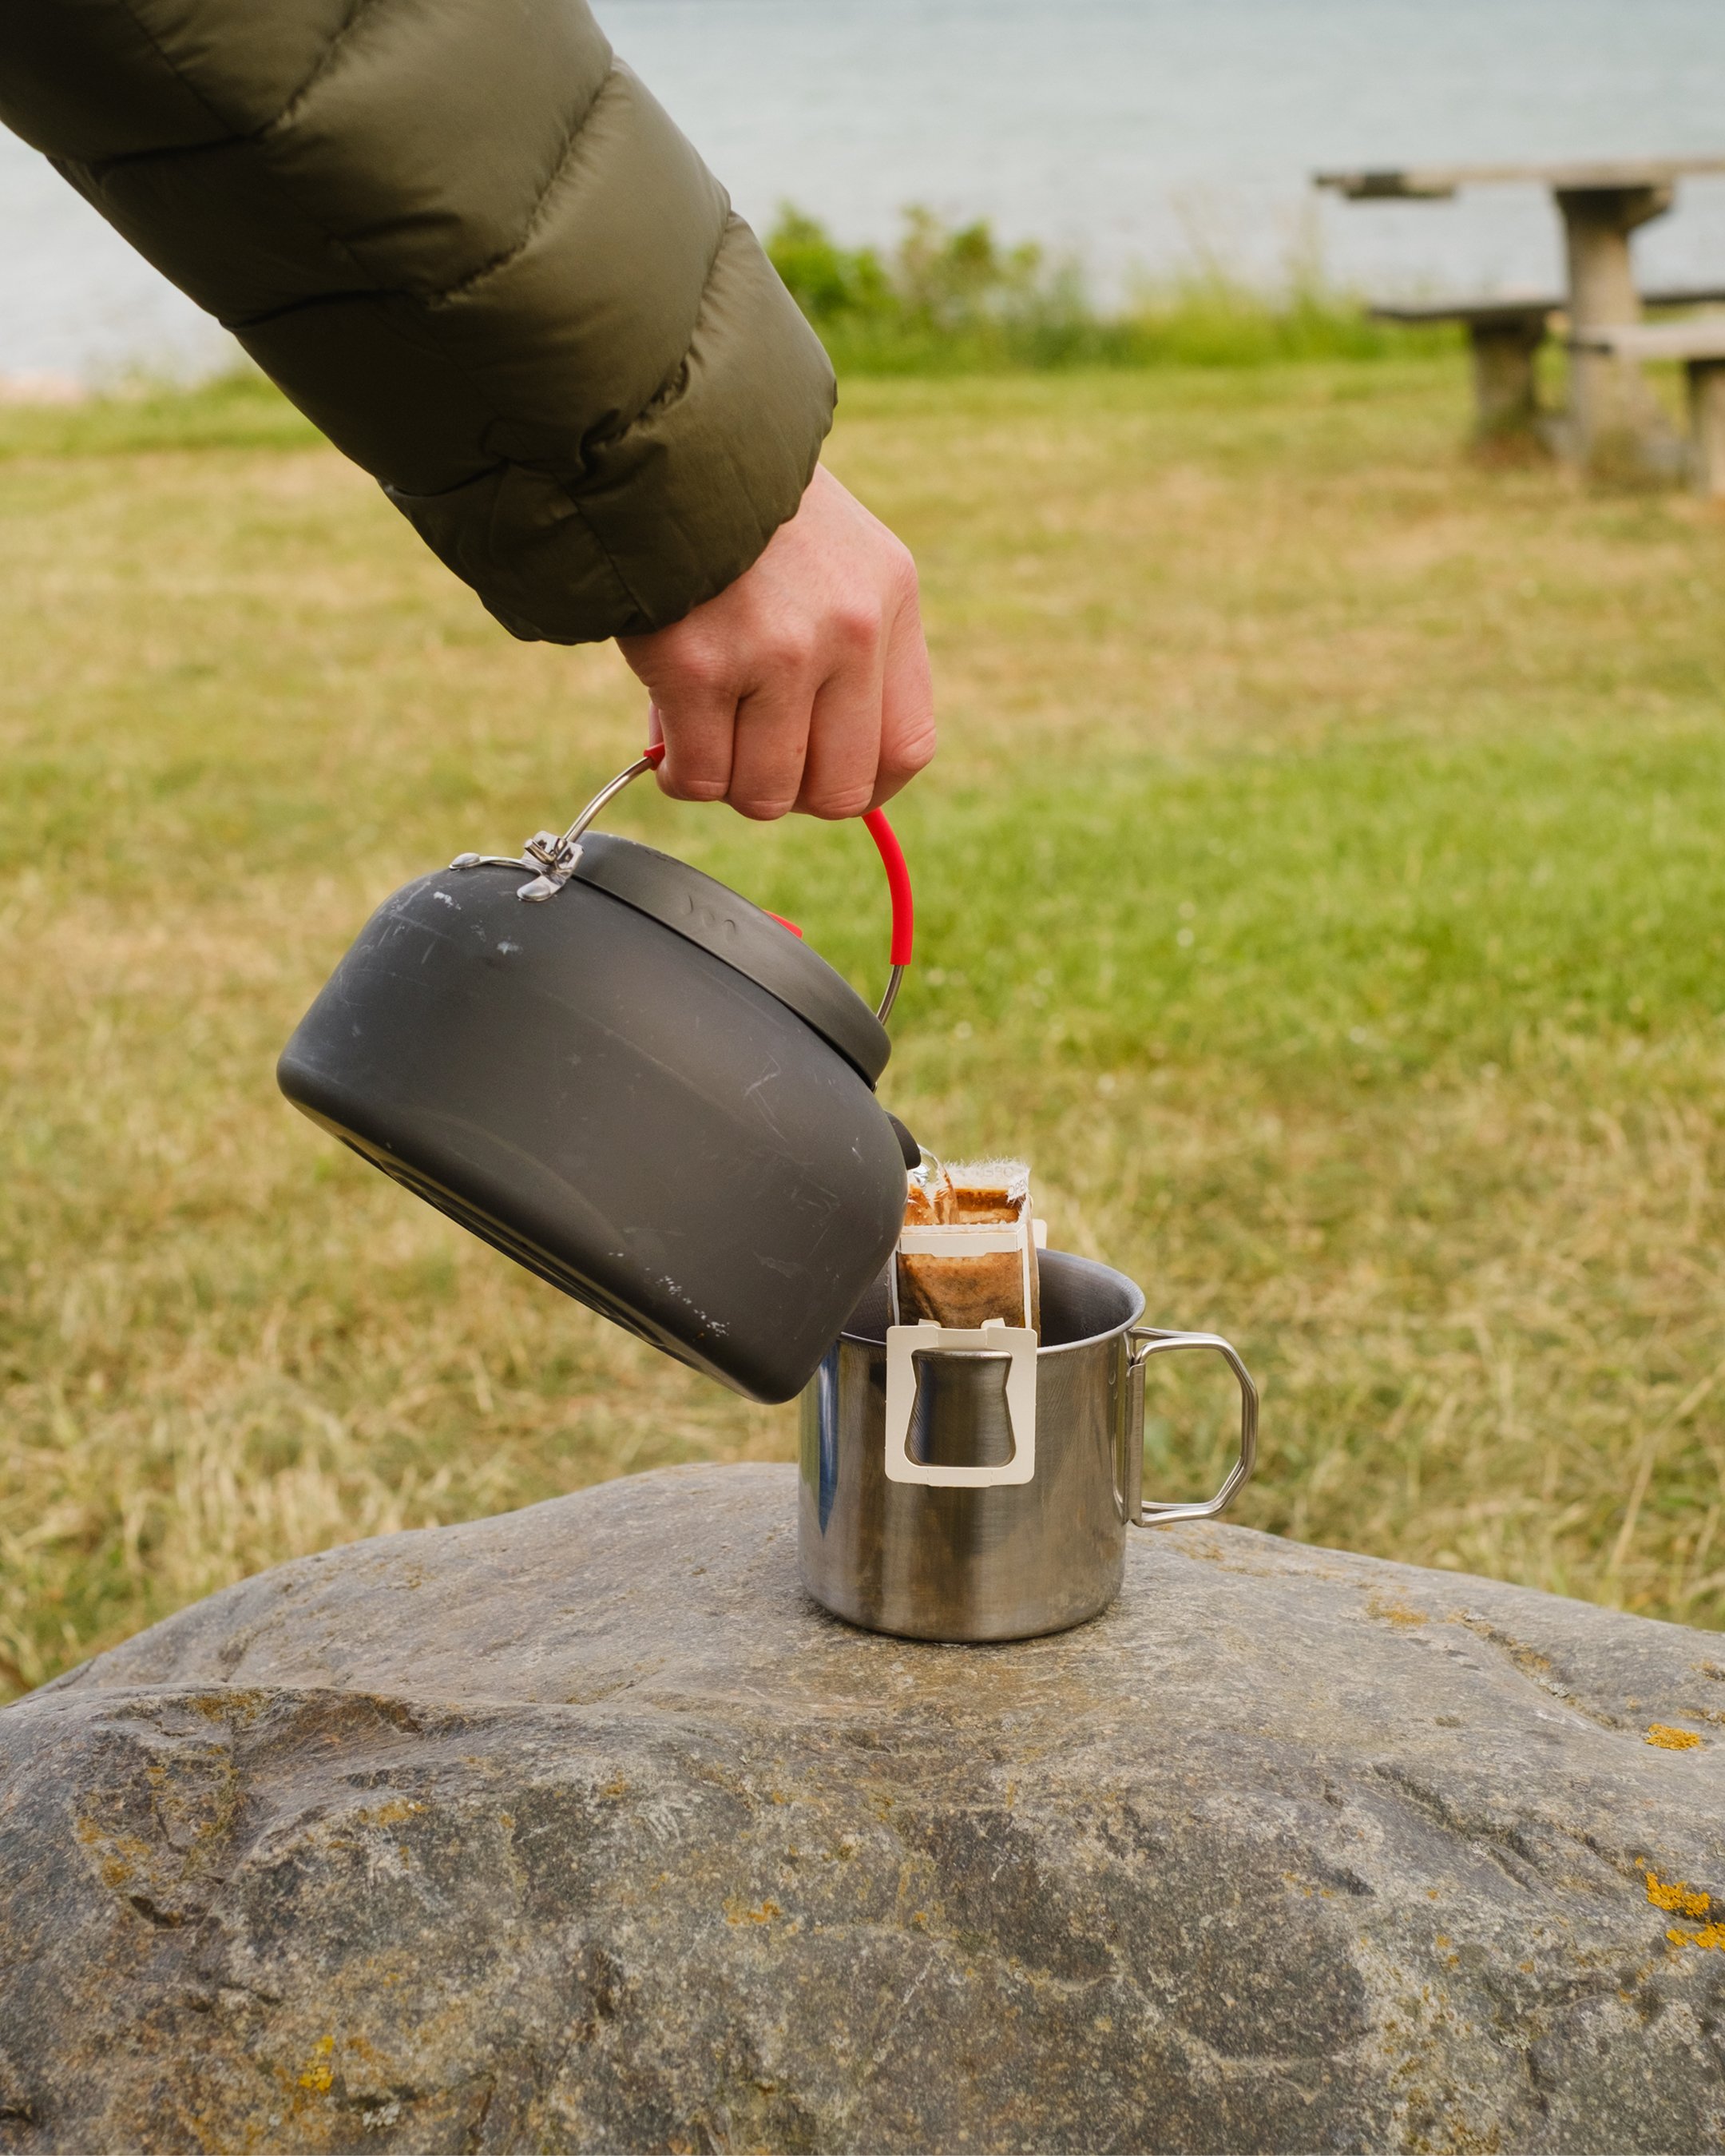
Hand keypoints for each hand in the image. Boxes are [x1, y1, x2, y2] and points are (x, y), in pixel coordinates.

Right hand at [615, 465, 934, 819]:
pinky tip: (664, 737)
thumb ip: (844, 652)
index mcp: (889, 600)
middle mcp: (848, 631)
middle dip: (789, 792)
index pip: (908, 748)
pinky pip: (700, 777)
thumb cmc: (735, 506)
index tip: (820, 781)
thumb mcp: (832, 558)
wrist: (653, 435)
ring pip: (765, 794)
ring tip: (701, 736)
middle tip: (748, 756)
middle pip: (838, 790)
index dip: (864, 787)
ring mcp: (776, 651)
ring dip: (727, 782)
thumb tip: (809, 772)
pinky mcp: (697, 665)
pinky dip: (677, 774)